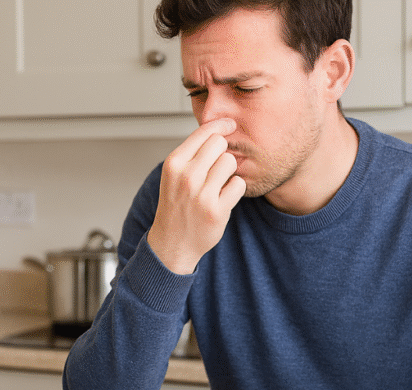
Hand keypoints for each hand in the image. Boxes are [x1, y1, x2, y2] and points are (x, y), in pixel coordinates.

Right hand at [148, 118, 246, 274]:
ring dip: (229, 172)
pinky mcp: (216, 210)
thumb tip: (218, 130)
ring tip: (218, 184)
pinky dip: (234, 190)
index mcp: (174, 164)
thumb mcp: (174, 174)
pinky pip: (238, 185)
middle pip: (220, 144)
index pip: (204, 132)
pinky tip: (223, 198)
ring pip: (231, 162)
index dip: (221, 125)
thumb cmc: (176, 205)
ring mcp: (201, 194)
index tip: (230, 124)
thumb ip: (192, 153)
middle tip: (217, 167)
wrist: (172, 243)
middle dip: (223, 152)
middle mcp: (186, 176)